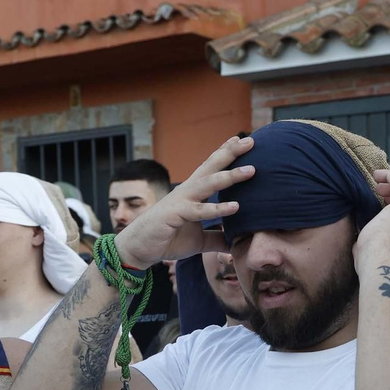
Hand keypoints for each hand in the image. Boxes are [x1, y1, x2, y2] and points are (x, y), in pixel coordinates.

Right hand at [115, 135, 255, 268]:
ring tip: (251, 170)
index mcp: (192, 193)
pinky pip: (199, 211)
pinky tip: (236, 206)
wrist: (138, 249)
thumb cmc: (167, 240)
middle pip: (211, 167)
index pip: (211, 168)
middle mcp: (187, 191)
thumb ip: (217, 239)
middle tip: (251, 140)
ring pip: (208, 184)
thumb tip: (235, 244)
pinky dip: (218, 209)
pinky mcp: (174, 215)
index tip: (243, 140)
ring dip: (230, 176)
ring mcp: (180, 201)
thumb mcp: (199, 241)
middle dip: (231, 153)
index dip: (226, 153)